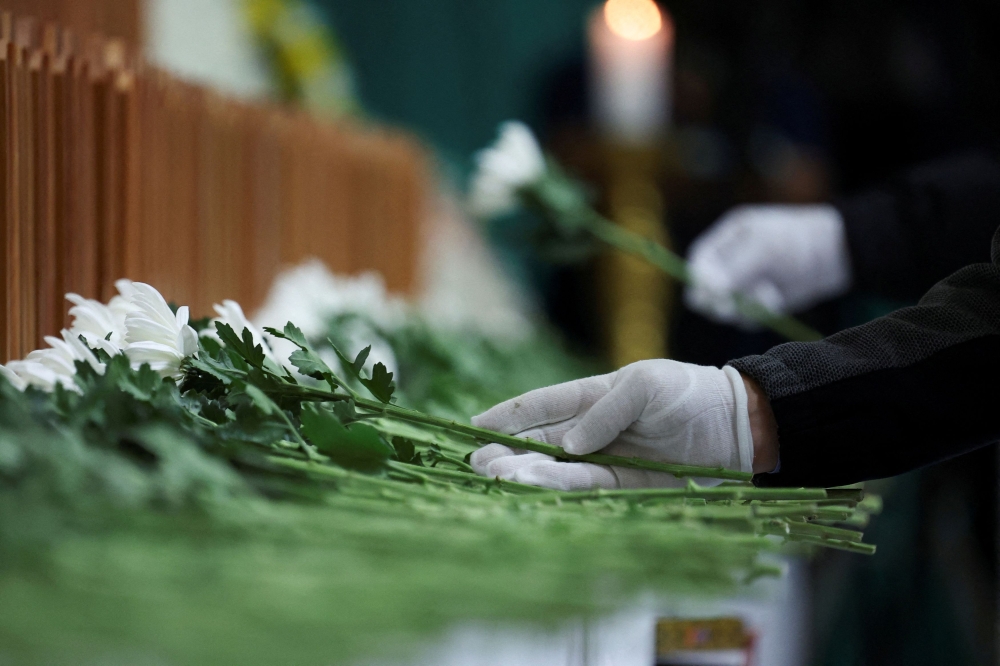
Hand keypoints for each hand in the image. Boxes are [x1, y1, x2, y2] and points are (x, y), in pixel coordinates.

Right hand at [470, 360, 761, 489]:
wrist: (735, 424)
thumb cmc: (688, 392)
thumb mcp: (646, 386)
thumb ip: (606, 411)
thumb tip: (570, 443)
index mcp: (591, 396)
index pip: (540, 405)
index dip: (506, 415)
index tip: (471, 426)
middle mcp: (590, 430)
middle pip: (539, 441)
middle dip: (507, 452)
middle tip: (477, 464)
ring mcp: (605, 458)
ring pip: (556, 468)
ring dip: (527, 473)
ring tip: (497, 478)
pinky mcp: (624, 485)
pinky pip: (586, 487)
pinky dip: (561, 488)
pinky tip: (535, 487)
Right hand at [684, 204, 850, 325]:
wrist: (835, 254)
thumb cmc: (798, 240)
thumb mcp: (766, 248)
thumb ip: (736, 268)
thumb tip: (708, 289)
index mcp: (727, 239)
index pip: (700, 262)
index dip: (700, 280)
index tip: (708, 295)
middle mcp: (730, 263)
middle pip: (706, 290)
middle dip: (718, 301)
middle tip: (730, 308)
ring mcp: (744, 284)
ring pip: (726, 308)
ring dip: (744, 307)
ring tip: (769, 294)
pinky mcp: (758, 302)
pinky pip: (746, 318)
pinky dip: (759, 314)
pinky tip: (776, 298)